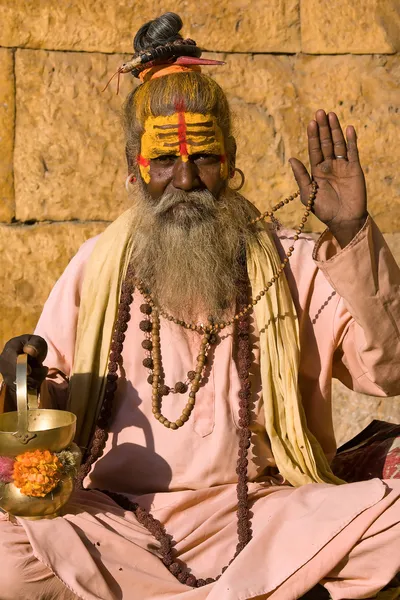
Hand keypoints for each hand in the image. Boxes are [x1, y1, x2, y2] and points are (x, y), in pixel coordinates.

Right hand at [0, 335, 47, 409]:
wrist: (29, 354)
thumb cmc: (33, 346)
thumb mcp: (38, 341)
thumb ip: (35, 344)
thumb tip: (30, 351)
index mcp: (10, 348)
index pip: (10, 359)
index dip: (19, 366)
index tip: (29, 371)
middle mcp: (4, 362)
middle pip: (16, 374)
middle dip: (34, 373)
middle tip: (44, 368)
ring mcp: (6, 374)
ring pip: (22, 383)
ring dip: (36, 378)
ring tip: (41, 370)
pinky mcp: (11, 383)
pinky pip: (24, 388)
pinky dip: (34, 383)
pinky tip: (37, 376)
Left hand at [289, 109, 367, 246]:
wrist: (343, 219)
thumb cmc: (324, 210)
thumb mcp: (308, 194)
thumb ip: (301, 176)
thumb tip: (291, 158)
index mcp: (317, 171)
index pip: (314, 149)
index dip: (313, 136)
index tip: (311, 122)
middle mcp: (329, 165)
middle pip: (326, 143)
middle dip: (323, 128)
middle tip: (320, 112)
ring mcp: (342, 166)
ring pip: (338, 144)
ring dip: (335, 130)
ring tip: (331, 115)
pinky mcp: (355, 169)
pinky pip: (352, 152)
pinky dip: (351, 140)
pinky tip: (348, 128)